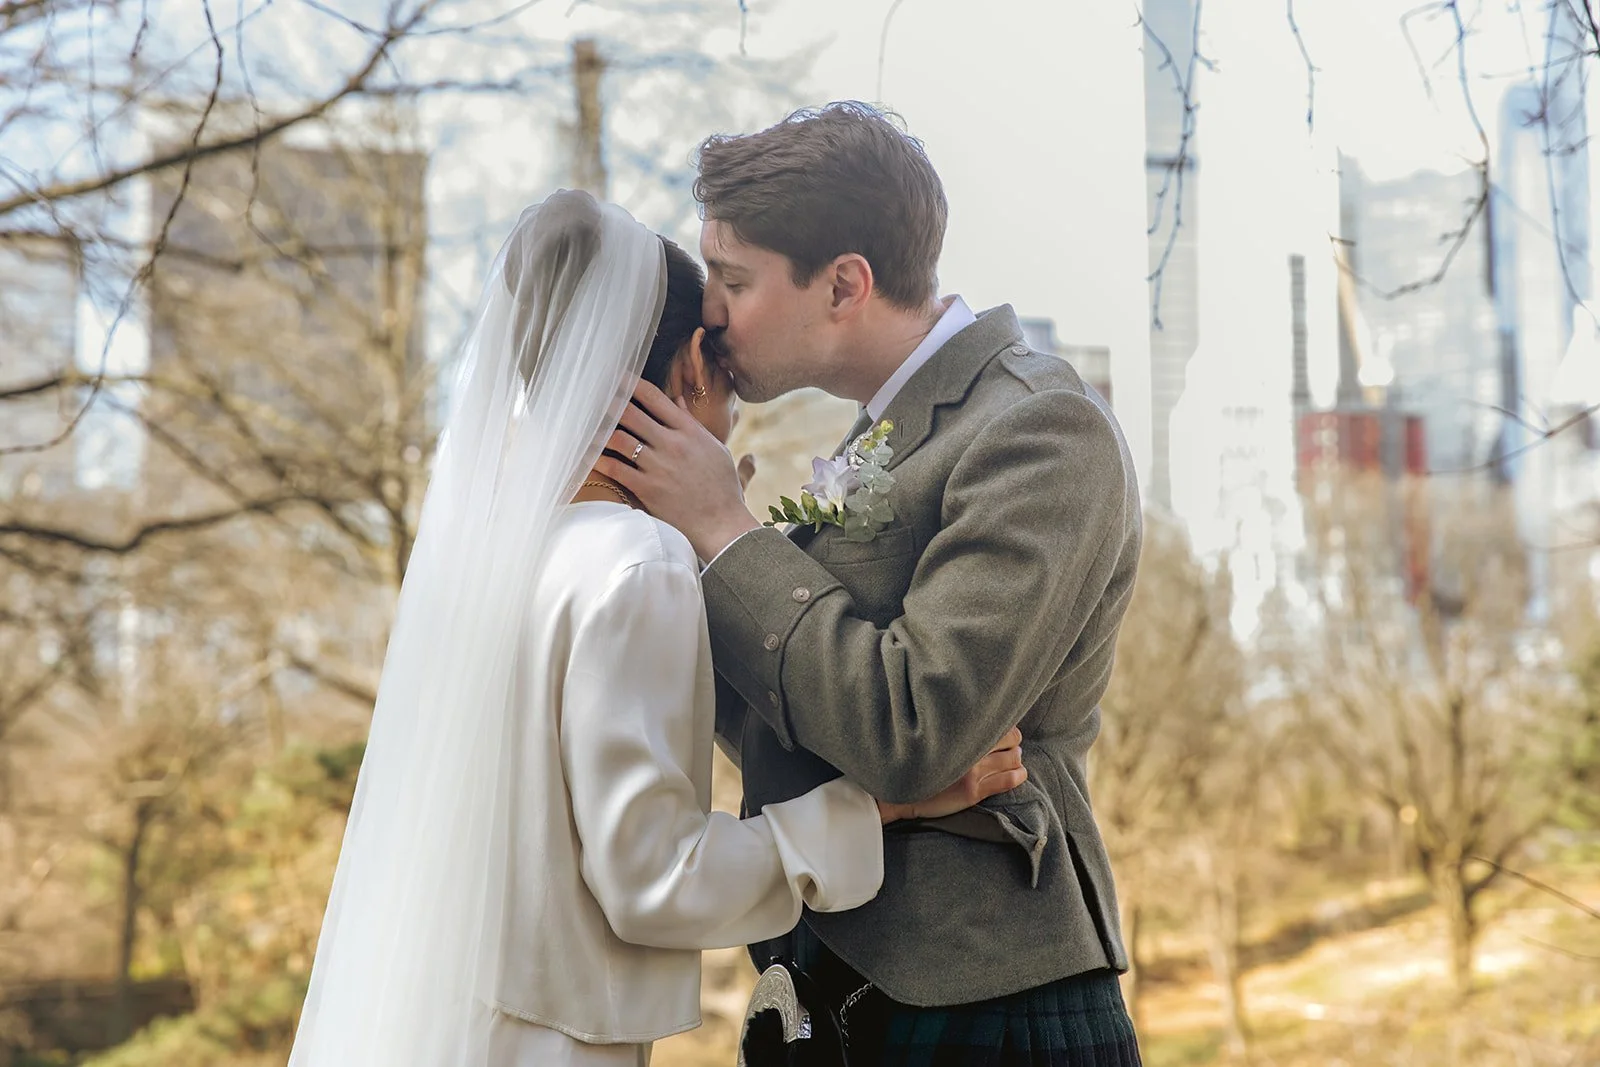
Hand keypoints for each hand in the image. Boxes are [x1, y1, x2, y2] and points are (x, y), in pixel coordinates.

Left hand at [596, 380, 761, 560]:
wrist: (722, 523)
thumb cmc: (721, 487)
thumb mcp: (715, 448)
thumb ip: (692, 423)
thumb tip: (678, 400)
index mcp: (690, 431)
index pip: (655, 398)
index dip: (632, 383)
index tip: (616, 377)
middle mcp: (672, 444)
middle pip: (631, 413)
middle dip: (609, 402)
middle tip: (592, 395)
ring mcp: (658, 466)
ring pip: (619, 439)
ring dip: (599, 430)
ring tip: (584, 423)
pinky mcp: (647, 489)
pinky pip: (616, 469)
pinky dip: (599, 460)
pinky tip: (587, 454)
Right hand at [876, 727, 1026, 823]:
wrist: (900, 793)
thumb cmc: (916, 763)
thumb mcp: (934, 739)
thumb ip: (957, 731)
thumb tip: (981, 724)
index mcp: (959, 733)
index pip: (996, 722)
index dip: (1005, 726)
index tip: (1004, 730)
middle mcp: (968, 749)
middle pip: (1010, 738)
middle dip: (1014, 742)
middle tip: (1011, 746)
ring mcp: (973, 771)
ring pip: (1012, 759)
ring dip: (1017, 759)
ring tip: (1014, 760)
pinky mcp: (974, 791)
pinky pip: (1008, 781)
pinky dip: (1019, 775)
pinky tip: (1019, 774)